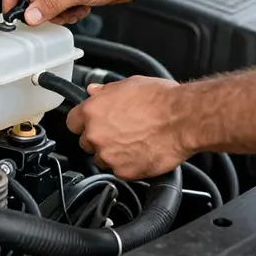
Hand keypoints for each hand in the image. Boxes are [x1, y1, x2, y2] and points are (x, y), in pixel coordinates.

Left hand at [66, 77, 190, 179]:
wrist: (182, 119)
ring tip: (133, 142)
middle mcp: (96, 134)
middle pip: (86, 142)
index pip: (72, 122)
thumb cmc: (160, 99)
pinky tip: (141, 152)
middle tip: (119, 131)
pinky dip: (128, 165)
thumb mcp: (128, 84)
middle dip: (99, 138)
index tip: (92, 123)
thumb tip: (93, 90)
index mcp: (93, 110)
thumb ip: (105, 91)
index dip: (83, 122)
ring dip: (112, 153)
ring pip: (101, 158)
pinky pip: (119, 171)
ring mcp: (109, 155)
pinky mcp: (124, 171)